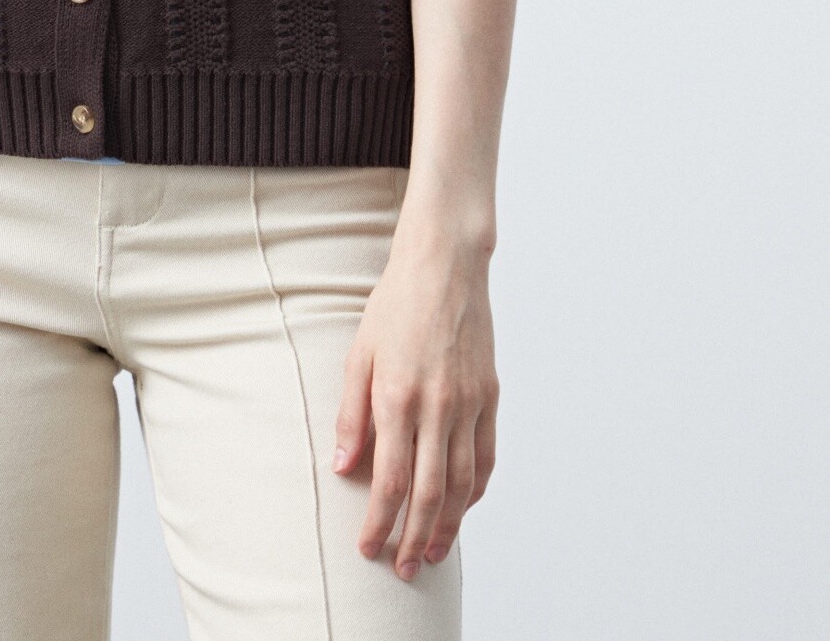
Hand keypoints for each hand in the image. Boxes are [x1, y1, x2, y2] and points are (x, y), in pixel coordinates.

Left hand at [332, 224, 497, 578]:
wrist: (444, 264)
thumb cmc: (395, 304)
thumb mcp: (359, 354)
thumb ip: (352, 414)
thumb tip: (343, 468)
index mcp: (398, 396)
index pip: (391, 480)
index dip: (379, 521)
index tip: (368, 547)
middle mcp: (438, 406)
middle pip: (430, 494)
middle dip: (413, 539)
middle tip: (402, 568)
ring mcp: (469, 403)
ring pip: (463, 484)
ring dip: (448, 526)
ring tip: (432, 553)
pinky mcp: (490, 396)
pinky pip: (486, 457)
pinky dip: (475, 491)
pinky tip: (463, 508)